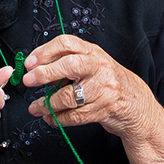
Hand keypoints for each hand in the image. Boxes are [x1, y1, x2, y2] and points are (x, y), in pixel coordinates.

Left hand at [21, 37, 163, 163]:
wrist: (135, 103)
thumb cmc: (106, 82)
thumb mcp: (91, 64)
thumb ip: (66, 63)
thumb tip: (34, 68)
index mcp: (92, 52)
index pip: (67, 43)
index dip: (45, 52)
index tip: (29, 63)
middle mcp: (99, 68)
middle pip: (70, 66)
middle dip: (45, 74)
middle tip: (28, 81)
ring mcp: (103, 89)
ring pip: (70, 97)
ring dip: (48, 104)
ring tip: (35, 107)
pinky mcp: (104, 109)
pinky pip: (76, 116)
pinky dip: (59, 119)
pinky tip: (50, 118)